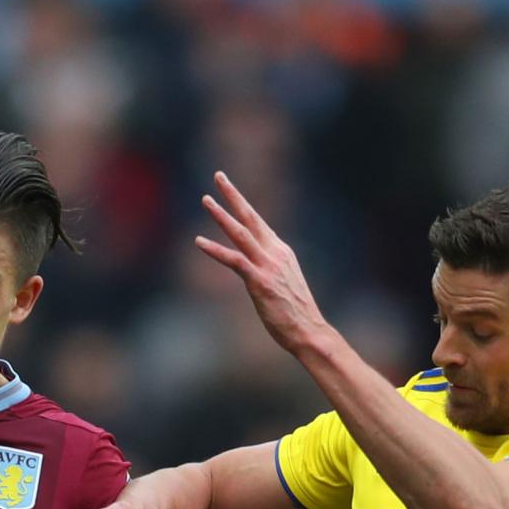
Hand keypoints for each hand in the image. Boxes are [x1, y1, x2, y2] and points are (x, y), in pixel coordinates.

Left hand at [193, 172, 330, 356]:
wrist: (310, 331)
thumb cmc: (296, 314)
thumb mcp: (284, 284)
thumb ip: (270, 270)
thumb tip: (256, 269)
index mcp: (281, 252)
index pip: (259, 223)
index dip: (243, 205)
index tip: (229, 190)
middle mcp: (275, 253)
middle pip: (251, 217)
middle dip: (233, 195)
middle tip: (219, 176)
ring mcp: (268, 266)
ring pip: (241, 233)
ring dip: (222, 215)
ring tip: (206, 199)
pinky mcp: (260, 282)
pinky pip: (234, 260)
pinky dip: (215, 250)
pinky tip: (199, 242)